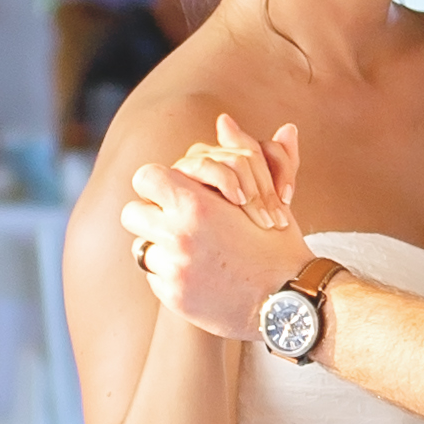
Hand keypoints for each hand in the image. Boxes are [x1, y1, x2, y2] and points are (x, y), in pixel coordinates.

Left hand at [123, 115, 304, 337]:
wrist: (291, 303)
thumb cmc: (280, 243)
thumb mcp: (266, 193)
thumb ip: (243, 152)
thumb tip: (225, 120)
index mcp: (196, 204)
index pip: (147, 177)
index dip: (158, 182)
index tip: (173, 192)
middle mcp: (178, 235)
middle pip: (132, 213)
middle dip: (150, 215)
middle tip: (173, 222)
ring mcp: (173, 269)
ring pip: (140, 248)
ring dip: (159, 246)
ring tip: (188, 250)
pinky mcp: (174, 297)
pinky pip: (155, 278)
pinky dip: (171, 276)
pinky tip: (199, 276)